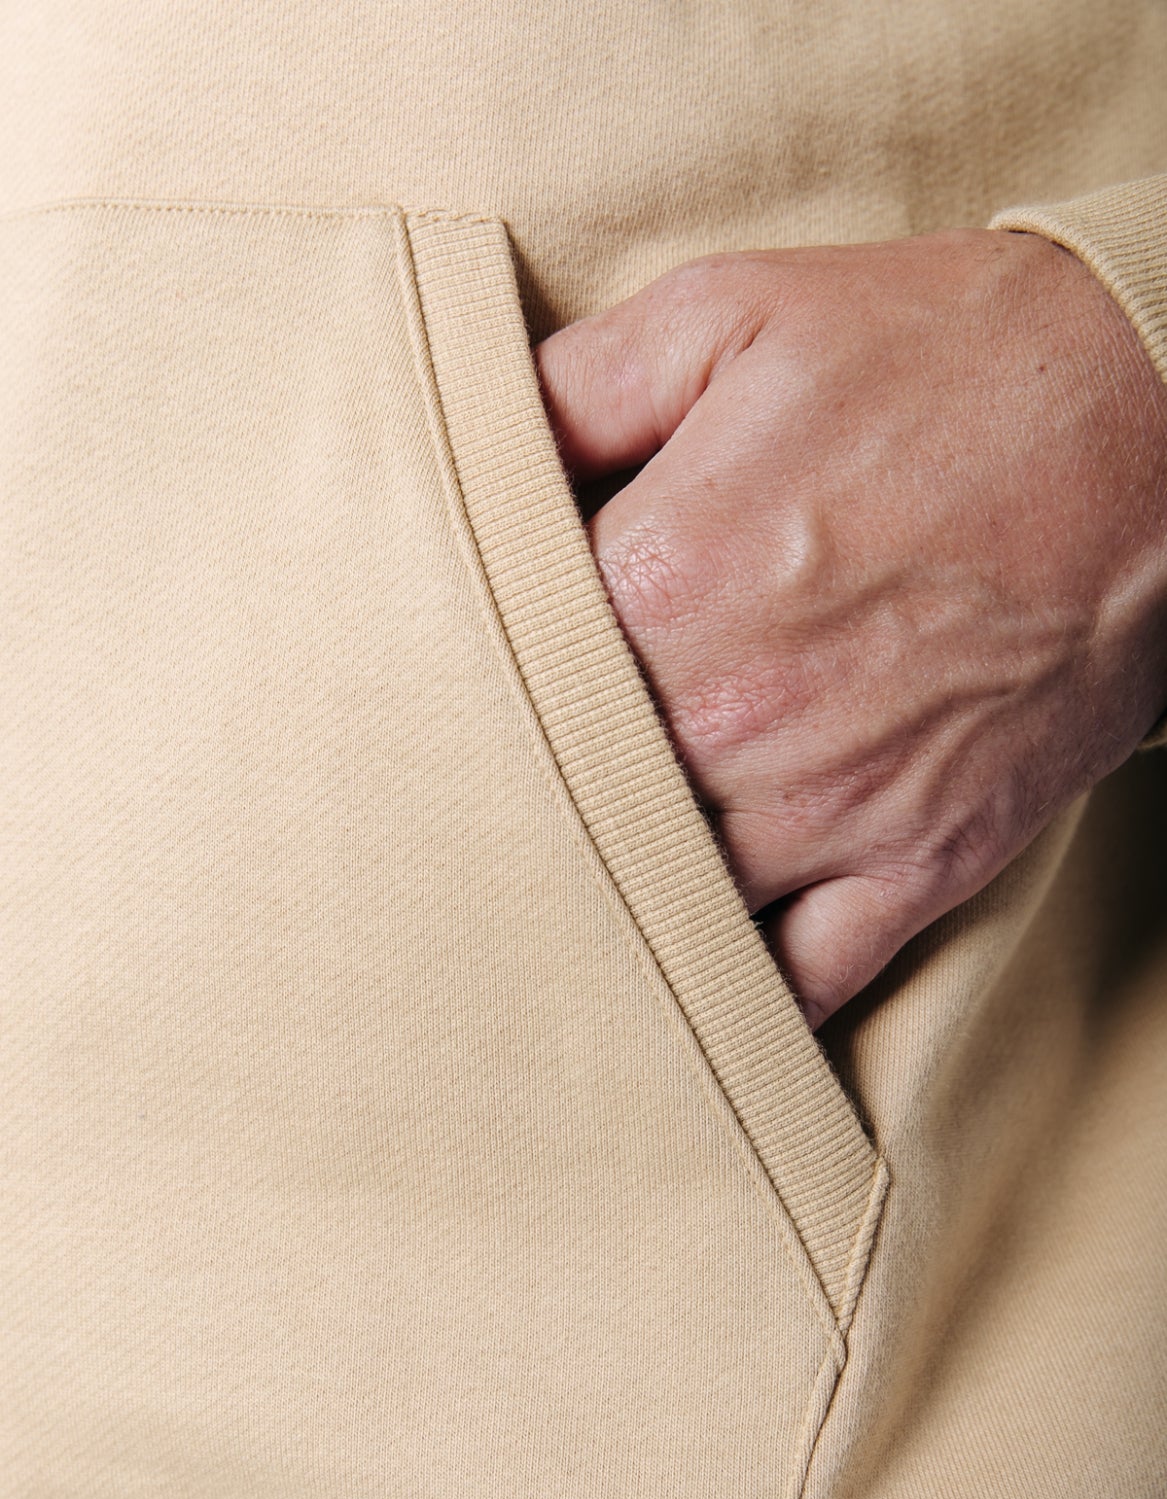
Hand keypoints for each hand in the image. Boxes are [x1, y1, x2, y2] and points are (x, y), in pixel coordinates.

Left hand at [535, 229, 1166, 1028]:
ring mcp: (831, 806)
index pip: (500, 666)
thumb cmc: (941, 358)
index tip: (449, 675)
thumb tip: (465, 436)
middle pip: (568, 800)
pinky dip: (738, 997)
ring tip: (556, 887)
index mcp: (664, 577)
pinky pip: (802, 982)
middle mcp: (733, 717)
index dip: (469, 670)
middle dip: (527, 790)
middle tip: (474, 794)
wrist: (1159, 417)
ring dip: (611, 897)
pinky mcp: (919, 861)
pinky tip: (684, 982)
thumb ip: (573, 385)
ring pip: (666, 903)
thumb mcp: (732, 313)